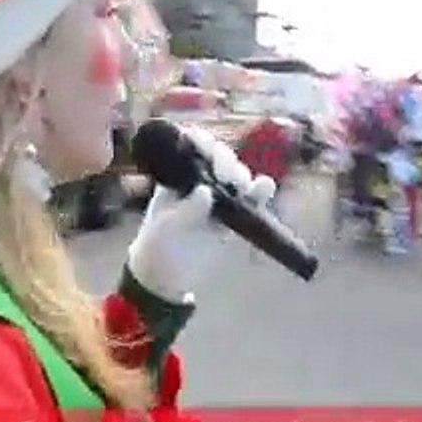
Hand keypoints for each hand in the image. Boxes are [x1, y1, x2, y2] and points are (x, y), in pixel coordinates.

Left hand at [126, 126, 276, 303]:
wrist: (166, 277)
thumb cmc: (157, 247)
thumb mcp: (165, 229)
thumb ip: (185, 211)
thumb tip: (206, 191)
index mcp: (176, 177)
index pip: (192, 148)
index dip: (203, 143)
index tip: (208, 152)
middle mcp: (199, 181)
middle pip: (219, 159)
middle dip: (226, 162)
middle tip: (226, 177)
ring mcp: (218, 198)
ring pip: (237, 177)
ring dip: (243, 176)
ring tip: (243, 188)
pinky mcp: (233, 216)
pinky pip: (251, 200)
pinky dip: (260, 192)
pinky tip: (264, 188)